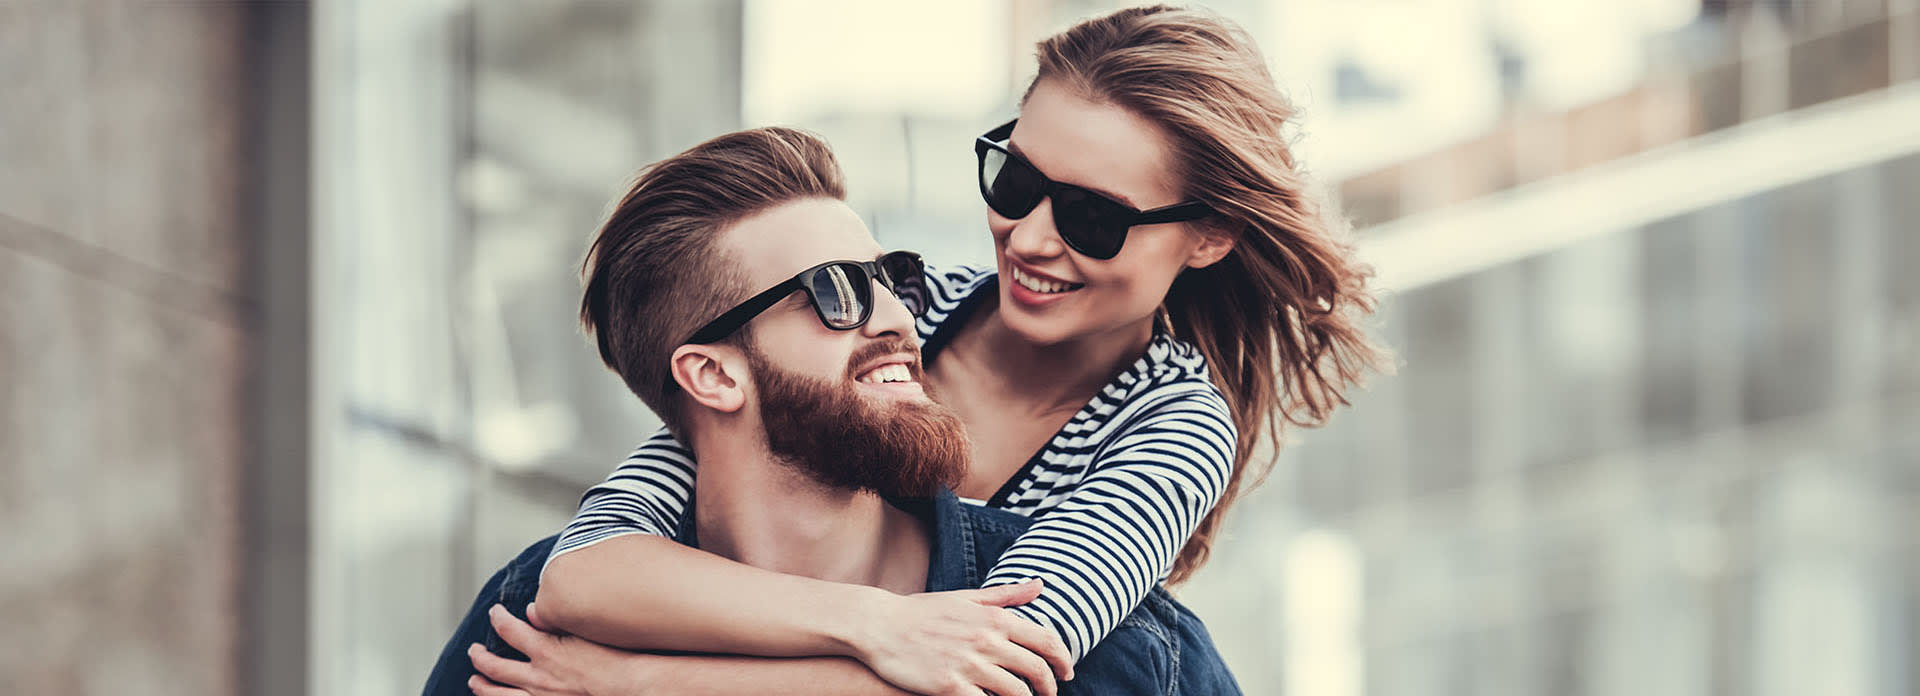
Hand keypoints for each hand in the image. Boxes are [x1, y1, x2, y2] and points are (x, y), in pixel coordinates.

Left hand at [468, 603, 661, 695]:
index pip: (509, 630)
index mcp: (545, 651)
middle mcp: (537, 678)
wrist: (628, 687)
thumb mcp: (584, 632)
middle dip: (480, 658)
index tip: (495, 613)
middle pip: (494, 667)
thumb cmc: (614, 659)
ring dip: (482, 687)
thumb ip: (555, 620)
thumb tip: (532, 610)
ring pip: (497, 695)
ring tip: (474, 682)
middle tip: (474, 651)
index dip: (498, 618)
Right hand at [850, 579, 1072, 695]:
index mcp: (994, 617)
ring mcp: (968, 664)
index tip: (1066, 672)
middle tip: (1049, 694)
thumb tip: (1040, 585)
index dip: (1063, 660)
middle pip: (1036, 670)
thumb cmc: (922, 611)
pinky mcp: (949, 687)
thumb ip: (1006, 595)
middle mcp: (986, 640)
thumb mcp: (966, 597)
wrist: (879, 625)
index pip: (1046, 640)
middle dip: (1050, 686)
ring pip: (1016, 692)